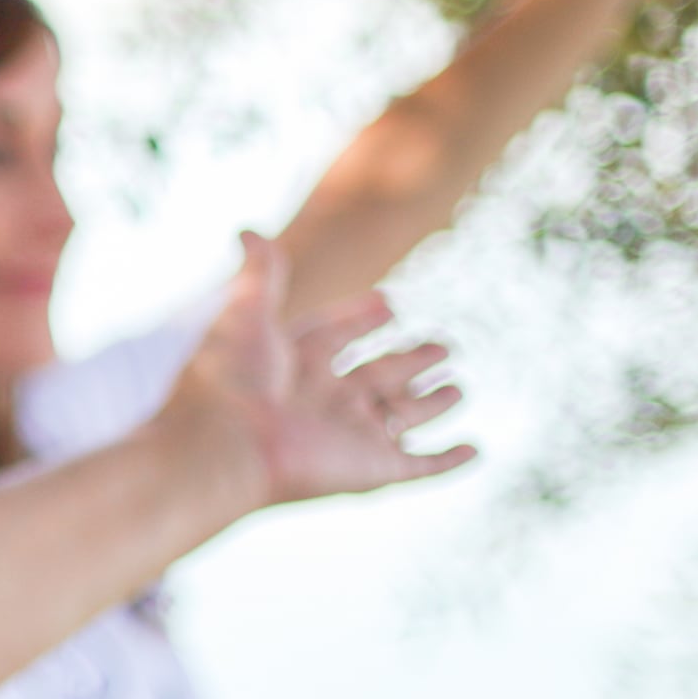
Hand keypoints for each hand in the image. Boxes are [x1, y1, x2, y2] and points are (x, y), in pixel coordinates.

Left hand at [166, 234, 473, 508]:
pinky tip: (473, 450)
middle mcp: (324, 399)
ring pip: (401, 416)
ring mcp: (349, 436)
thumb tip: (247, 228)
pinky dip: (449, 461)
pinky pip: (420, 466)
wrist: (224, 446)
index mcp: (294, 363)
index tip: (388, 302)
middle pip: (376, 375)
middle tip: (441, 344)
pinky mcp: (371, 470)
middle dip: (409, 359)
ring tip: (458, 387)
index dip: (359, 319)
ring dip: (432, 403)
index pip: (334, 336)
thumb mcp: (246, 313)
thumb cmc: (230, 378)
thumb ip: (260, 273)